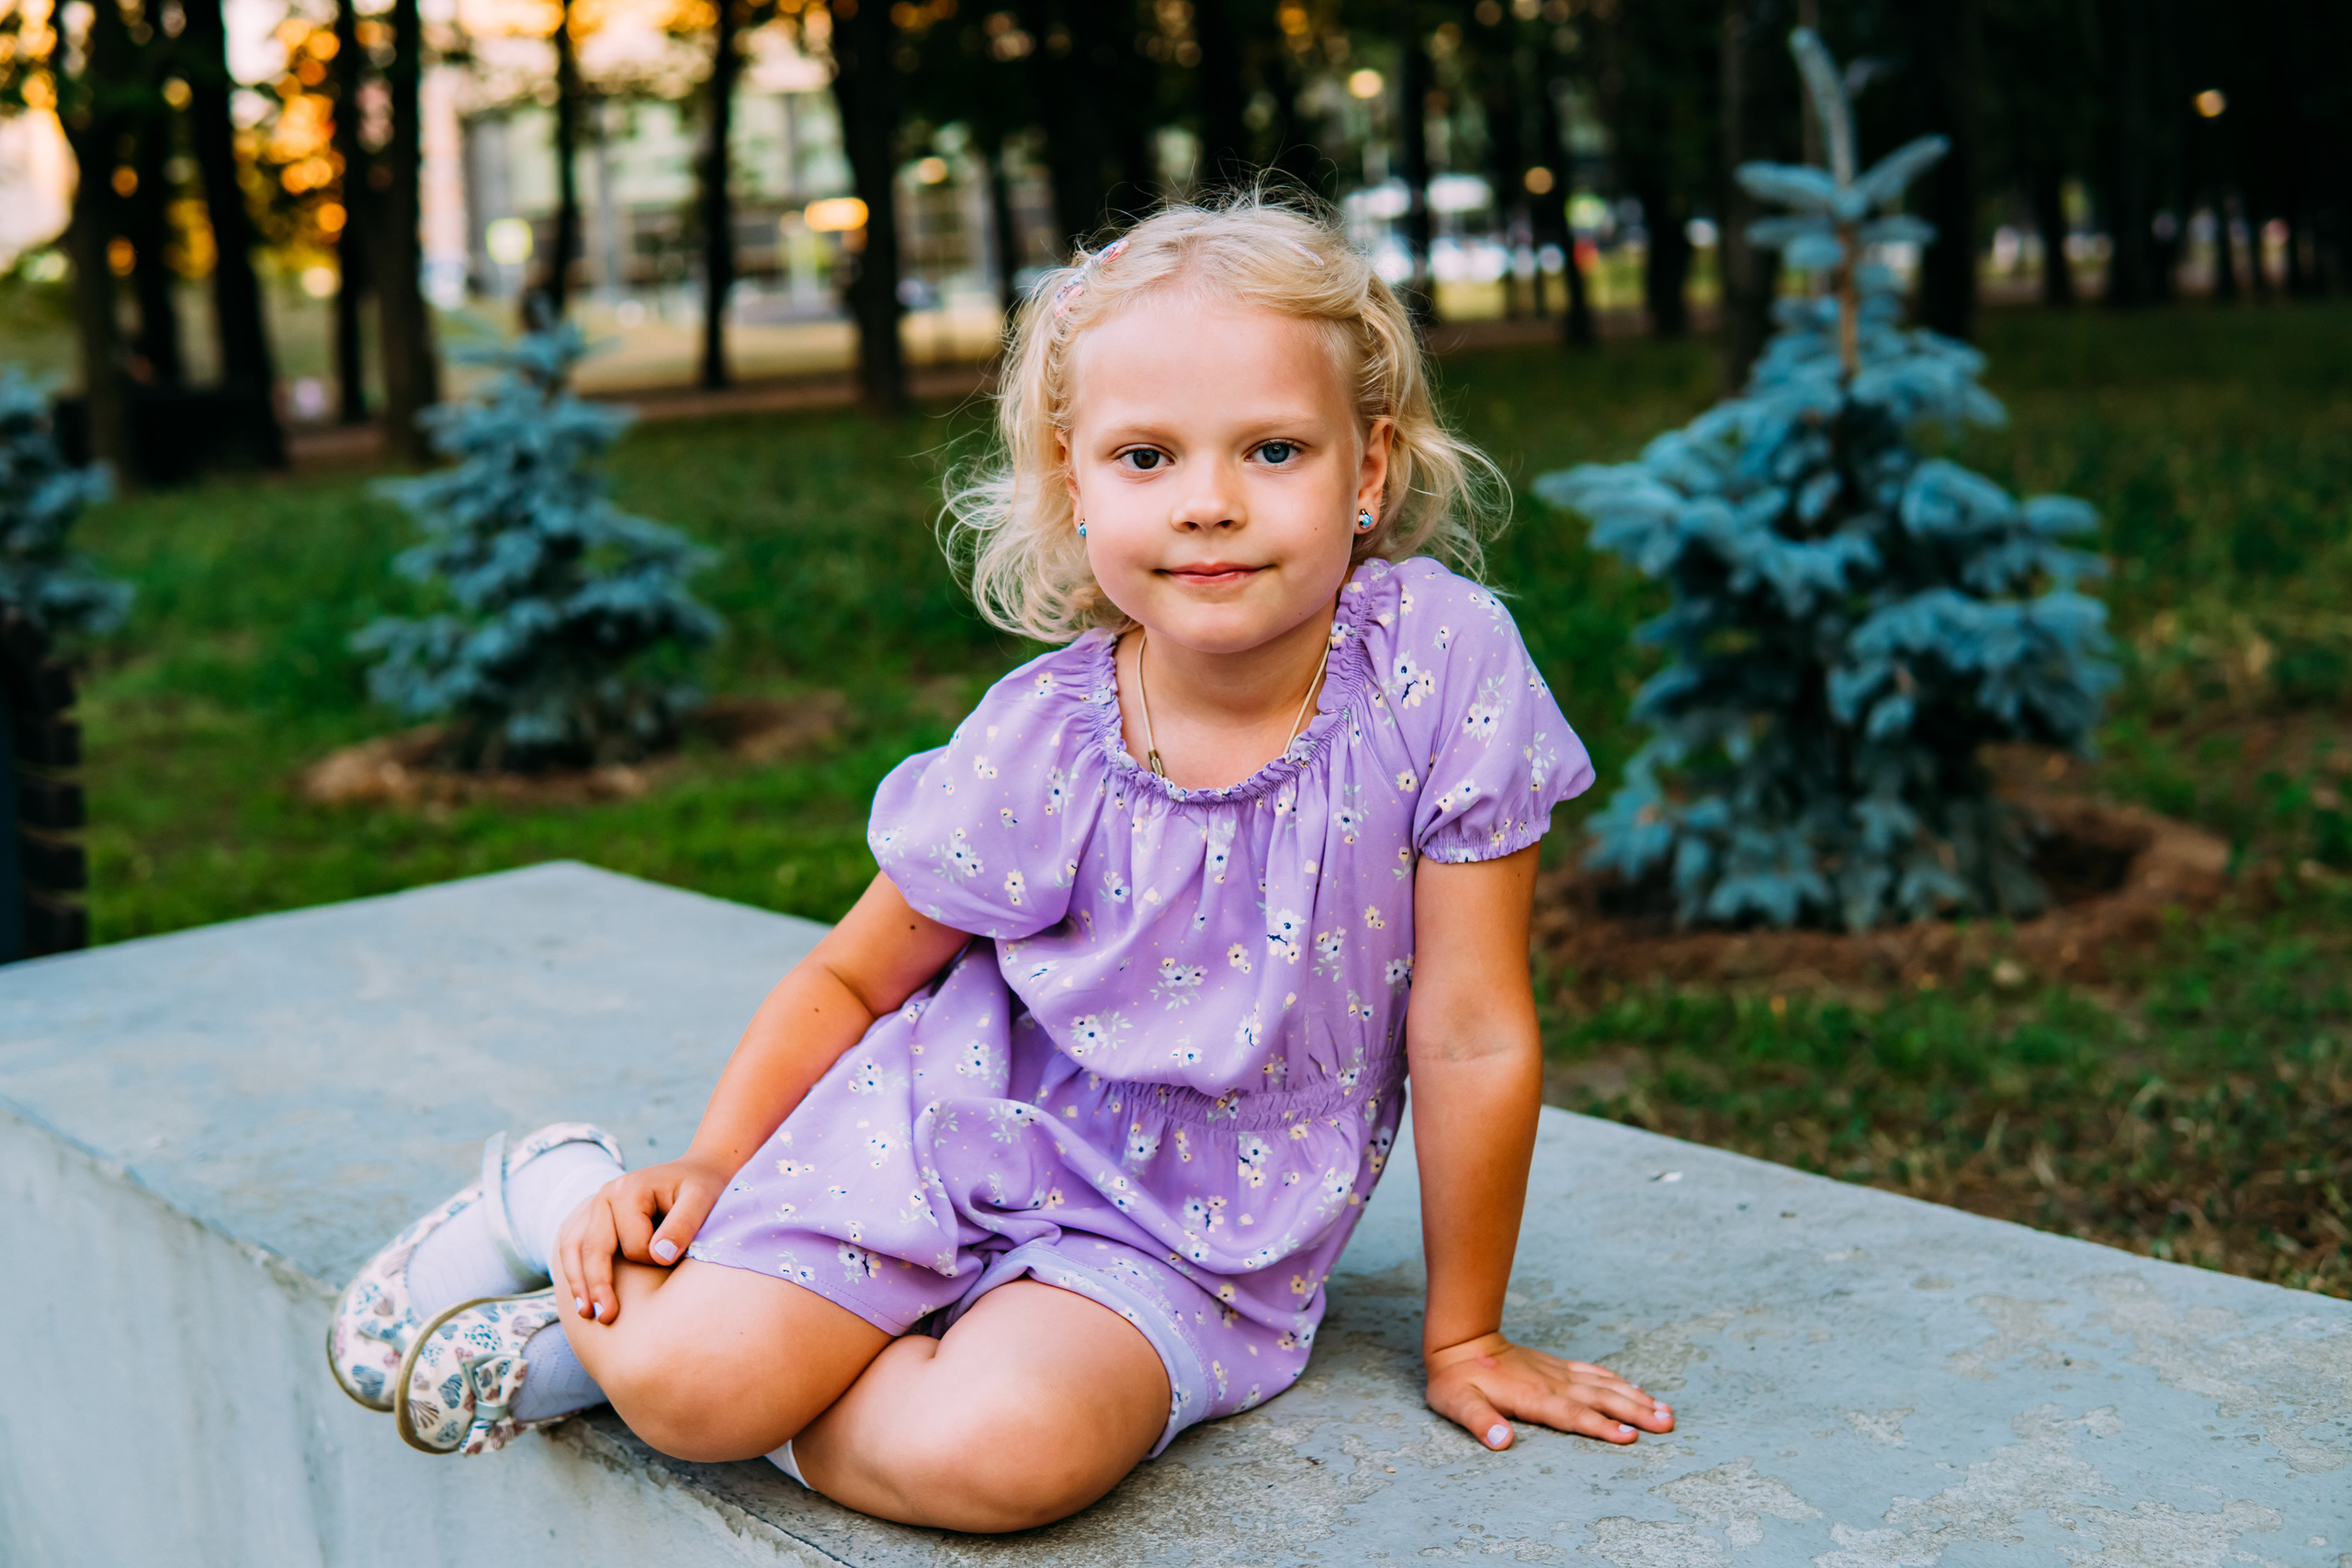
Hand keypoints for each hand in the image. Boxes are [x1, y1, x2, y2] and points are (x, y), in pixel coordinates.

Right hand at [554, 1153, 731, 1326]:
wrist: (697, 1173)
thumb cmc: (702, 1188)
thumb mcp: (702, 1199)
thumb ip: (683, 1225)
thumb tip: (659, 1257)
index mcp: (628, 1190)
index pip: (631, 1244)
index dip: (653, 1262)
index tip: (675, 1260)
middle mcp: (604, 1195)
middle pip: (593, 1248)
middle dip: (598, 1285)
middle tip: (606, 1318)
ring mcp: (595, 1205)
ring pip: (573, 1248)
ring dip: (578, 1282)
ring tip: (586, 1314)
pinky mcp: (593, 1217)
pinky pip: (572, 1245)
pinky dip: (573, 1270)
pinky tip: (581, 1294)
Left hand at [1424, 1331, 1674, 1449]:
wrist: (1459, 1341)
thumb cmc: (1456, 1380)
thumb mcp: (1457, 1404)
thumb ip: (1479, 1421)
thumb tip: (1501, 1440)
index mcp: (1533, 1396)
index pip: (1574, 1415)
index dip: (1601, 1427)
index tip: (1631, 1436)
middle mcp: (1552, 1383)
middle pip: (1600, 1399)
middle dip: (1635, 1412)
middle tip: (1668, 1424)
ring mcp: (1557, 1373)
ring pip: (1604, 1385)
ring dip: (1635, 1398)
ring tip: (1665, 1411)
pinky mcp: (1557, 1367)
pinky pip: (1595, 1373)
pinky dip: (1618, 1382)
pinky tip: (1635, 1390)